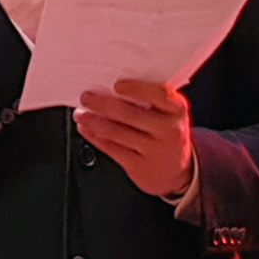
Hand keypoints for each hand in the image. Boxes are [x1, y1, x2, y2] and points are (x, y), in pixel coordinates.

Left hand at [75, 79, 194, 198]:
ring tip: (81, 114)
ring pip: (117, 133)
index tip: (117, 85)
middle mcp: (169, 130)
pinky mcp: (138, 166)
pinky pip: (111, 149)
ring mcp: (154, 150)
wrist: (177, 173)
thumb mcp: (168, 115)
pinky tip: (87, 129)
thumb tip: (111, 88)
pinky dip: (95, 137)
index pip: (160, 95)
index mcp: (177, 111)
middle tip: (86, 97)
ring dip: (93, 121)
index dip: (137, 89)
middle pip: (130, 114)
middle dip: (102, 104)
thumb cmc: (167, 135)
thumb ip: (149, 100)